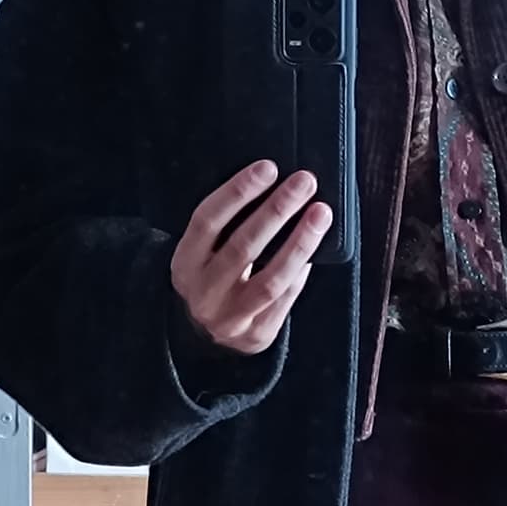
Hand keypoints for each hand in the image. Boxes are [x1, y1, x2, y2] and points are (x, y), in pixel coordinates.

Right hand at [172, 160, 332, 354]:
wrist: (206, 338)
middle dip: (277, 210)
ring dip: (299, 242)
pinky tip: (317, 246)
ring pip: (270, 279)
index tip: (268, 168)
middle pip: (242, 247)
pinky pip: (285, 299)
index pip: (207, 221)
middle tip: (304, 182)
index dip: (237, 192)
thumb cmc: (212, 278)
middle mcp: (203, 293)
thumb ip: (228, 225)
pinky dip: (301, 270)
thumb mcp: (203, 253)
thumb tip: (274, 185)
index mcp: (185, 264)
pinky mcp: (257, 334)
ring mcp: (230, 319)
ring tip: (321, 212)